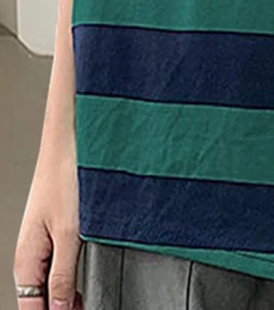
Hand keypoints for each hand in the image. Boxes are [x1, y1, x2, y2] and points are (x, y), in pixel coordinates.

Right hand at [14, 142, 82, 309]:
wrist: (71, 140)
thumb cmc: (67, 177)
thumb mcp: (70, 233)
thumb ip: (64, 276)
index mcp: (26, 260)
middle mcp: (30, 255)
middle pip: (39, 301)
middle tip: (86, 309)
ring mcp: (41, 243)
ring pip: (48, 285)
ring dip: (66, 298)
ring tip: (87, 302)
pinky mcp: (54, 231)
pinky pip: (57, 267)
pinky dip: (70, 280)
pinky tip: (85, 283)